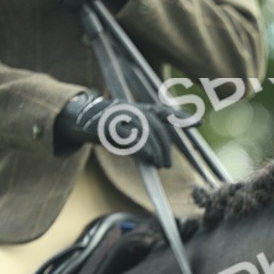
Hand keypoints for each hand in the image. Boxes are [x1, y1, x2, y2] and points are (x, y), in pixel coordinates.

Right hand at [54, 93, 181, 167]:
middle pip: (156, 126)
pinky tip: (150, 160)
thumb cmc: (103, 128)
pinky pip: (133, 138)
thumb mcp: (125, 129)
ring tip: (160, 165)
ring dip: (157, 151)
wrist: (75, 120)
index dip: (181, 116)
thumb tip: (159, 156)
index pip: (163, 111)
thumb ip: (143, 137)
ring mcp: (121, 115)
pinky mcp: (110, 126)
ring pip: (147, 131)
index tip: (198, 123)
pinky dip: (145, 150)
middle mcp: (131, 108)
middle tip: (168, 164)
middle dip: (166, 146)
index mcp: (137, 108)